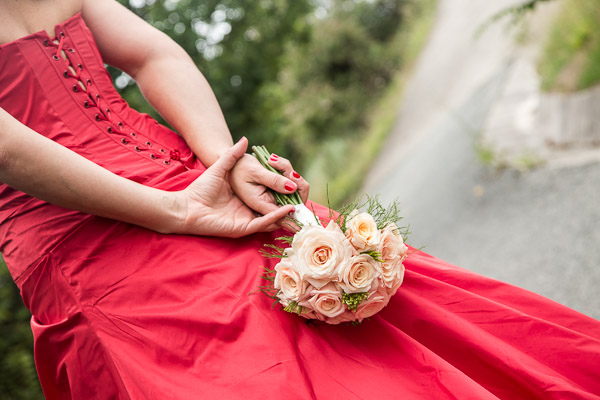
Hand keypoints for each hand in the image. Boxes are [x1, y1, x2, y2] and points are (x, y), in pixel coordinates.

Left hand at [172, 137, 293, 237]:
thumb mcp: (220, 168)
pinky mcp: (243, 227)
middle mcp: (249, 212)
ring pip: (274, 218)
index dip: (283, 190)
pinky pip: (263, 223)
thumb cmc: (200, 189)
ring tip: (301, 203)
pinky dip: (276, 216)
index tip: (294, 180)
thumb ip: (232, 155)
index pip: (270, 196)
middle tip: (302, 192)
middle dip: (291, 202)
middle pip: (276, 209)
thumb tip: (244, 139)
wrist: (185, 206)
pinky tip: (287, 208)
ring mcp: (247, 220)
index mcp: (246, 200)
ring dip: (288, 211)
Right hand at [229, 152, 309, 215]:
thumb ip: (273, 180)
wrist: (231, 162)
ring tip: (274, 161)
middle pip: (295, 204)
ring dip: (290, 173)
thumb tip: (293, 188)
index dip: (295, 208)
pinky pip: (290, 183)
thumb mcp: (256, 172)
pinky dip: (287, 171)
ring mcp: (274, 198)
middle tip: (289, 170)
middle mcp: (269, 205)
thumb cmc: (239, 167)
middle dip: (297, 185)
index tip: (298, 193)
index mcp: (261, 205)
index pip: (283, 216)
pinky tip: (276, 162)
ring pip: (295, 191)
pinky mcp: (277, 190)